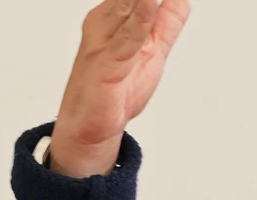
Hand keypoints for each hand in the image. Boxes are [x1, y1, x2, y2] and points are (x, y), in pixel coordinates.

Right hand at [48, 0, 191, 176]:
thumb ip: (167, 22)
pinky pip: (128, 35)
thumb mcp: (153, 50)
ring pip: (130, 2)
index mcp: (114, 14)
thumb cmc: (115, 90)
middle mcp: (106, 21)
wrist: (89, 130)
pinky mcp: (109, 62)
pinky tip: (151, 0)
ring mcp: (105, 40)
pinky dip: (141, 14)